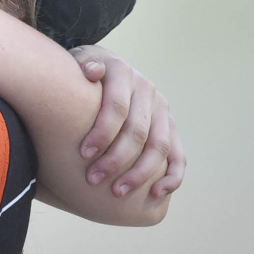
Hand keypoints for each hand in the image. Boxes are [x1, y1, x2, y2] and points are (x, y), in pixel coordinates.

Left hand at [72, 45, 185, 197]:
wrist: (99, 66)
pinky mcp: (169, 127)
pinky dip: (171, 176)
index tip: (83, 154)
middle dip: (115, 159)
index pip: (116, 106)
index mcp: (122, 71)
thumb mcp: (76, 60)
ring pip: (158, 146)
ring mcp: (160, 109)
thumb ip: (82, 65)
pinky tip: (155, 193)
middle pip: (137, 131)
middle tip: (92, 179)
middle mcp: (146, 89)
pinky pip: (177, 155)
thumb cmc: (78, 71)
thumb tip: (93, 71)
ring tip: (117, 192)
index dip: (102, 131)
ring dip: (140, 173)